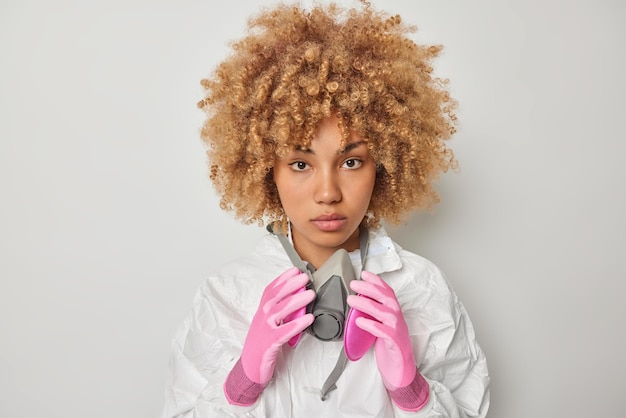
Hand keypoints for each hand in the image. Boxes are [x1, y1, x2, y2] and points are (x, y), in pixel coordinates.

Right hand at [241, 267, 314, 384]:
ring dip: (297, 300)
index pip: (272, 289)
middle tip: (305, 277)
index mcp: (262, 310)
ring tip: (311, 294)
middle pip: (276, 296)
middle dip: (291, 284)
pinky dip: (297, 324)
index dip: (283, 278)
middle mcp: (262, 316)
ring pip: (280, 310)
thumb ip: (280, 310)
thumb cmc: (262, 342)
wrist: (250, 366)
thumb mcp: (268, 323)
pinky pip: (285, 331)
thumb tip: (299, 297)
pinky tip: (309, 319)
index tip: (295, 270)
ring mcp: (265, 329)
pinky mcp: (270, 343)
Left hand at [347, 271, 416, 389]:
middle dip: (369, 288)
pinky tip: (360, 322)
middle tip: (354, 284)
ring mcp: (397, 329)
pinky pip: (383, 331)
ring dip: (366, 304)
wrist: (400, 369)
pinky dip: (371, 325)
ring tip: (351, 301)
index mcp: (394, 312)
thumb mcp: (381, 326)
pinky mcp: (394, 342)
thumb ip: (373, 315)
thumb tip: (357, 303)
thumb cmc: (390, 346)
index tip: (364, 274)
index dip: (376, 281)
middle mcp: (397, 318)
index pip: (387, 291)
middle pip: (385, 297)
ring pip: (383, 312)